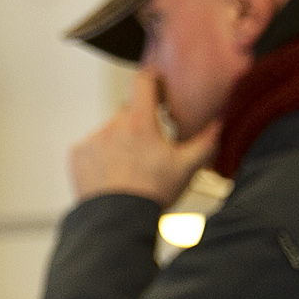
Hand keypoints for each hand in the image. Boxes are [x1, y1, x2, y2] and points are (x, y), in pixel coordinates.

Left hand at [71, 64, 218, 202]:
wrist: (115, 220)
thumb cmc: (151, 193)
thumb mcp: (186, 167)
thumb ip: (206, 142)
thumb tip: (221, 123)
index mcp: (140, 122)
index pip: (144, 81)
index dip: (152, 78)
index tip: (157, 82)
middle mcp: (113, 126)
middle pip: (128, 112)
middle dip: (139, 123)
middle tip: (148, 147)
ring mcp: (92, 139)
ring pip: (109, 130)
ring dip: (119, 140)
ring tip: (129, 167)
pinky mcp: (77, 154)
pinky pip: (90, 146)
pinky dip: (100, 154)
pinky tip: (111, 173)